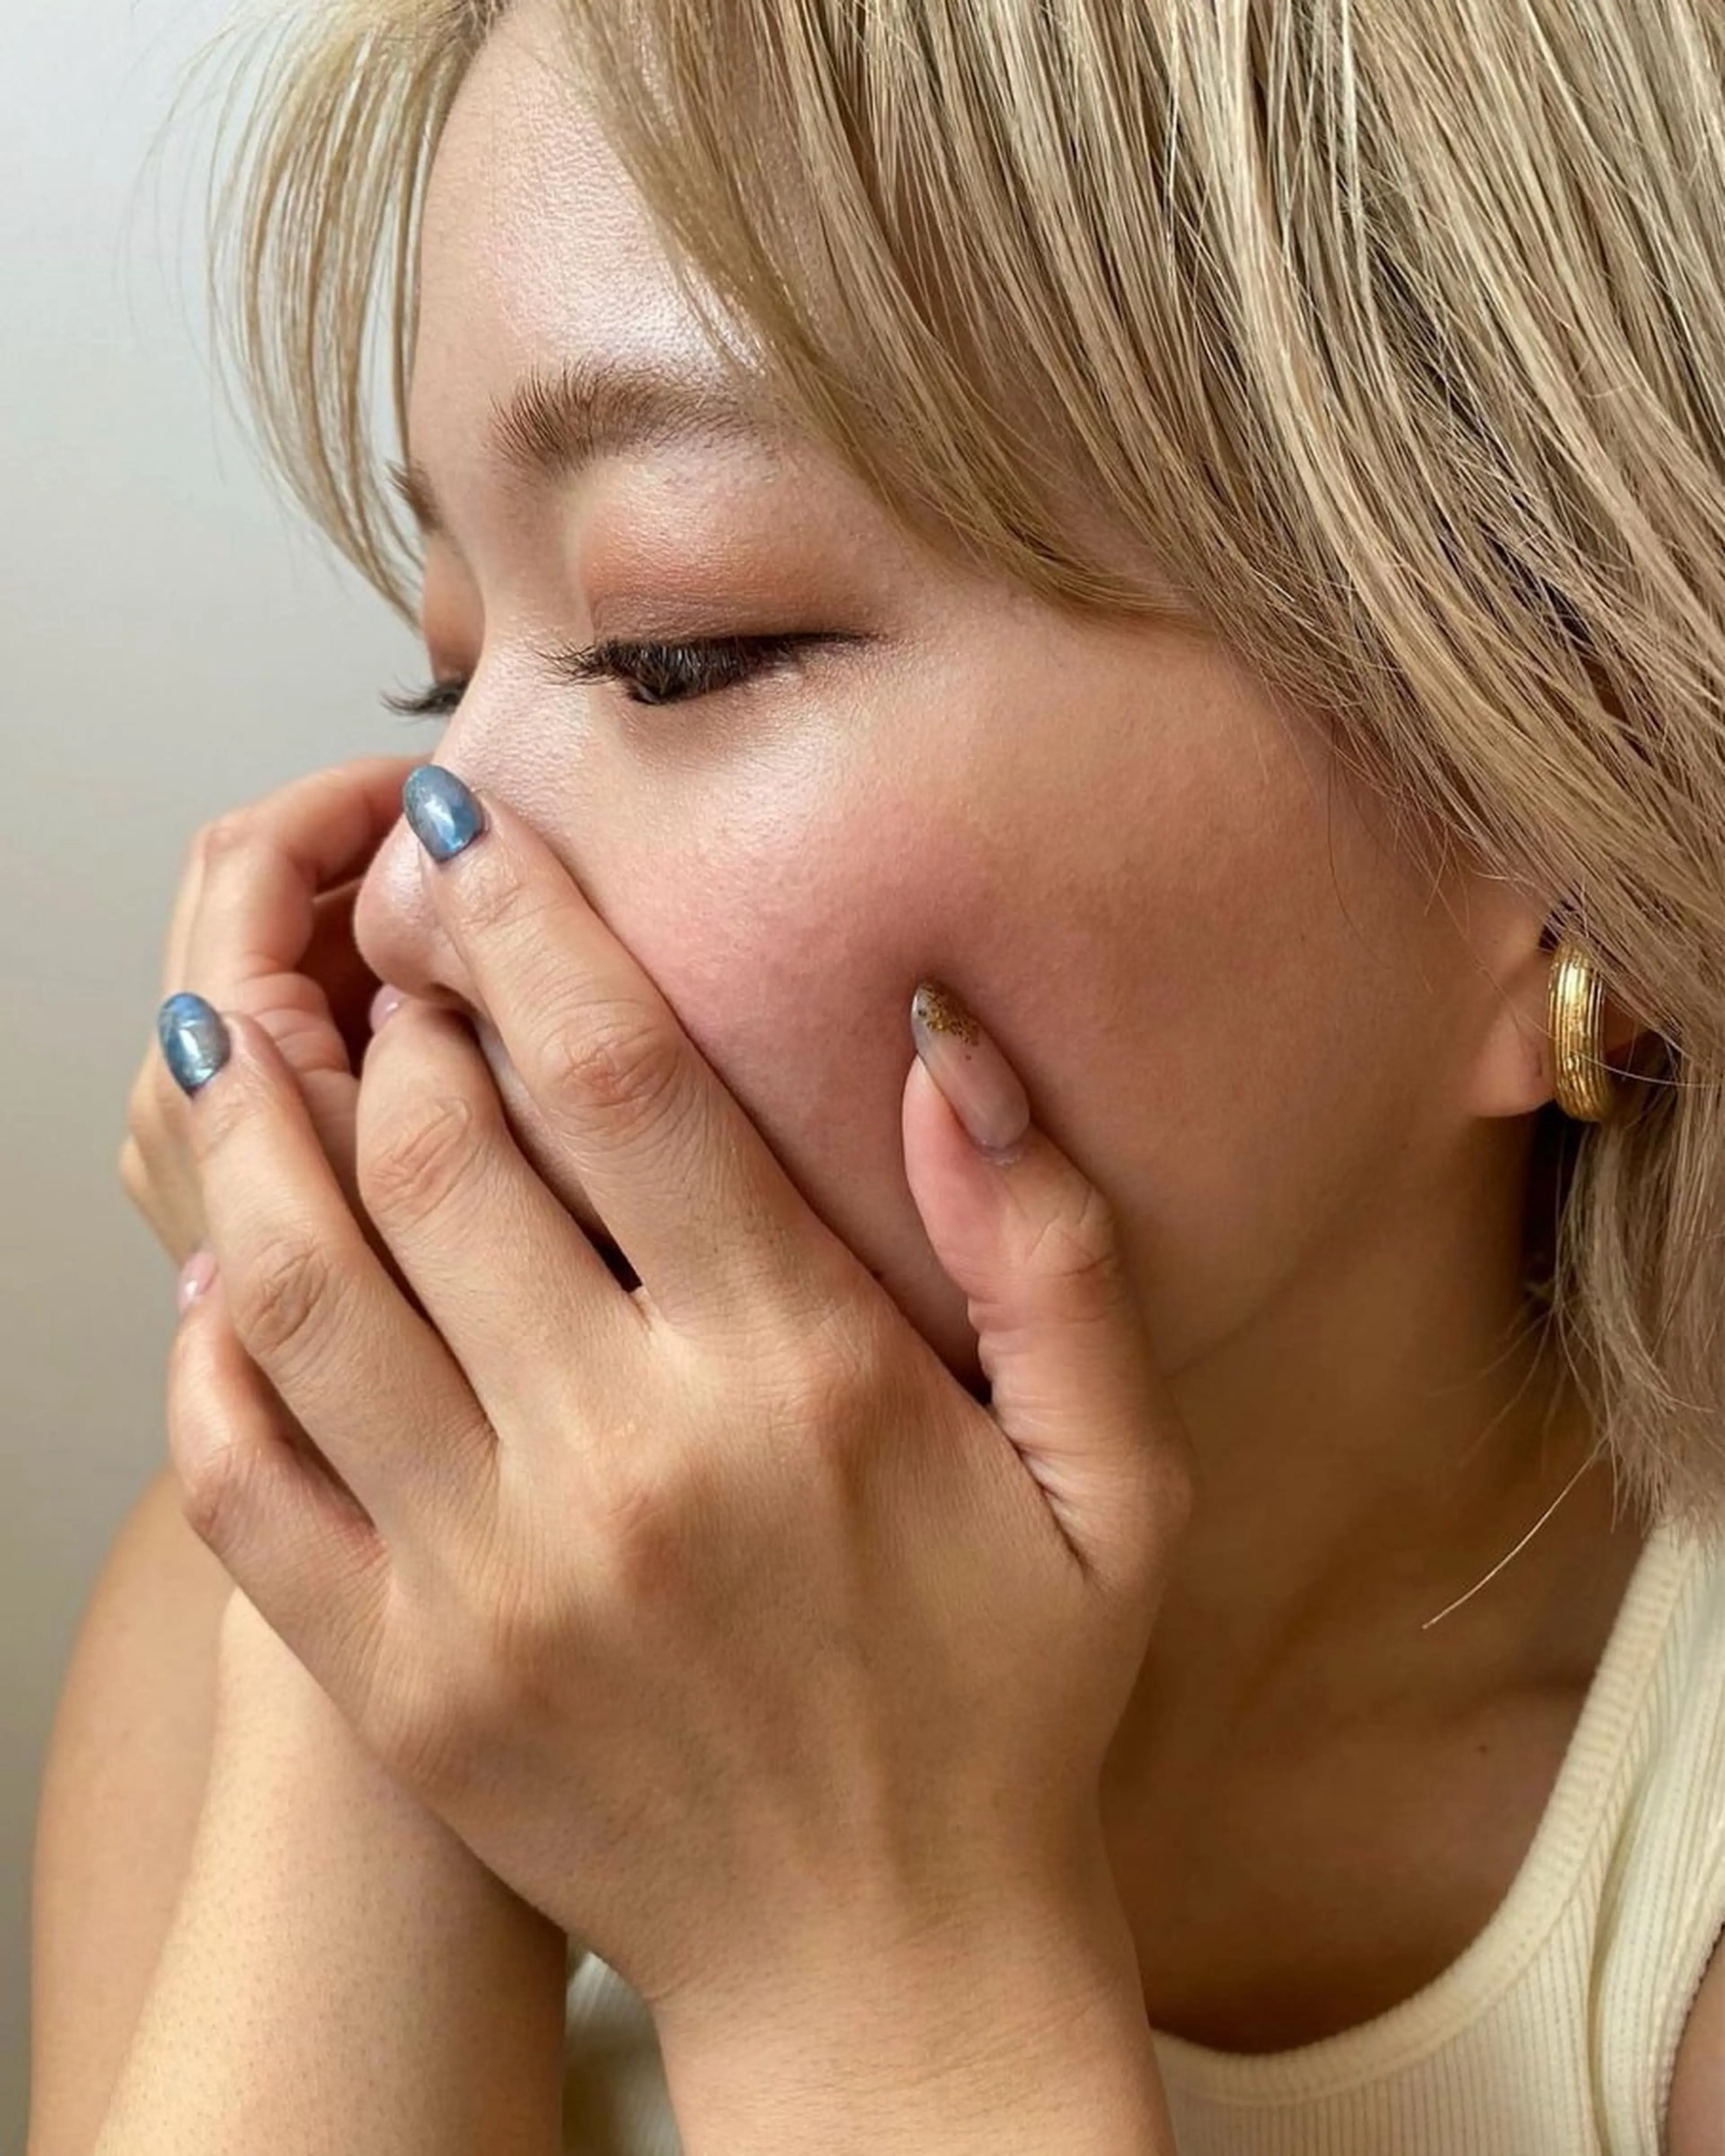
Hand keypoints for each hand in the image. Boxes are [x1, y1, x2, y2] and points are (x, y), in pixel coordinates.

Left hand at [159, 763, 1194, 2039]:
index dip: (528, 920)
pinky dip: (204, 1355)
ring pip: (300, 1292)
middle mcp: (622, 1465)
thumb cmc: (1012, 1707)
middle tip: (369, 935)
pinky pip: (240, 1481)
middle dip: (384, 1008)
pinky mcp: (401, 1683)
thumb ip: (1047, 1241)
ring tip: (230, 1033)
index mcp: (798, 1382)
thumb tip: (944, 1037)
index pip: (618, 1079)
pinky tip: (215, 1273)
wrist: (889, 1974)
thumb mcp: (1114, 1474)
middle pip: (432, 1157)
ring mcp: (486, 1584)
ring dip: (245, 1137)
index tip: (465, 824)